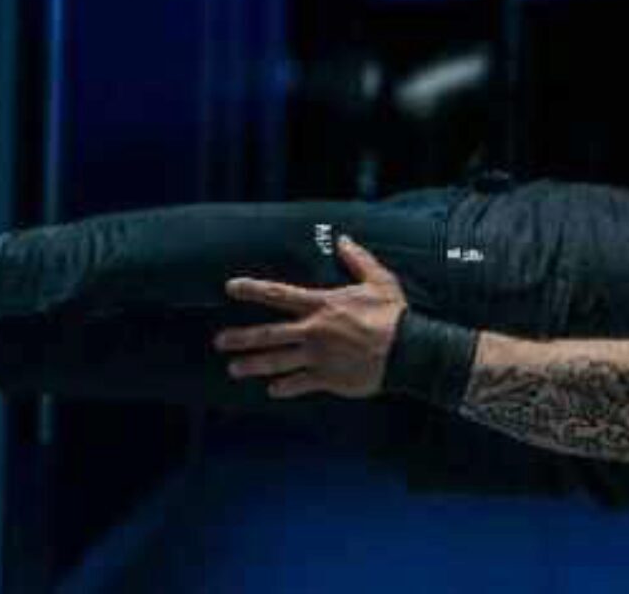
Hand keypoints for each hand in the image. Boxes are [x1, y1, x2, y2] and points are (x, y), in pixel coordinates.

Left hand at [213, 236, 408, 399]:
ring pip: (277, 362)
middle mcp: (314, 331)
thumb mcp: (378, 279)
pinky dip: (285, 387)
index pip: (279, 295)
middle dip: (242, 337)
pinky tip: (272, 390)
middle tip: (219, 341)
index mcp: (322, 305)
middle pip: (269, 334)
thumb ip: (358, 259)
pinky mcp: (328, 378)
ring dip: (253, 365)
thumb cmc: (393, 313)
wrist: (408, 350)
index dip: (253, 289)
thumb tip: (342, 239)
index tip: (230, 287)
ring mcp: (318, 357)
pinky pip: (299, 384)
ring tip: (233, 369)